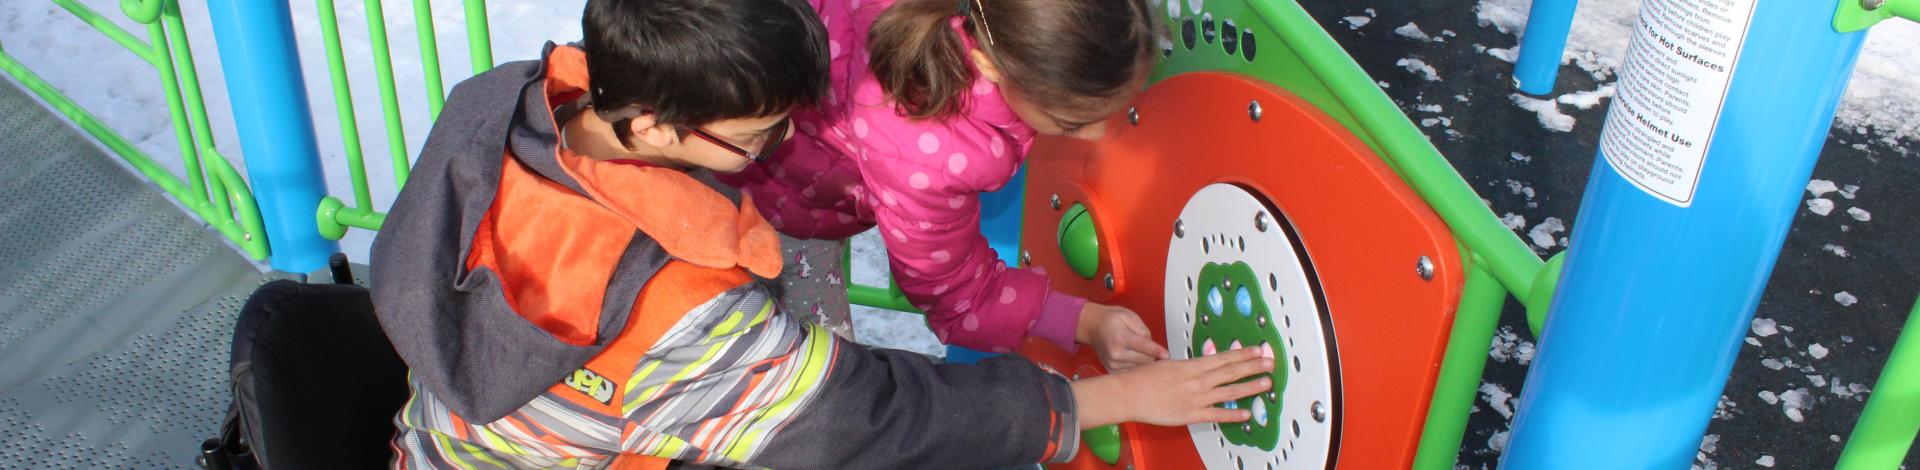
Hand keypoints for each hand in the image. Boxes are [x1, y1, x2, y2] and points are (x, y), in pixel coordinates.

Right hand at [1068, 346, 1272, 428]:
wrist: (1129, 393)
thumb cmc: (1143, 378)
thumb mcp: (1167, 364)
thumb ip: (1187, 367)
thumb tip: (1200, 365)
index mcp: (1192, 365)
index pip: (1224, 358)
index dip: (1243, 354)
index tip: (1258, 349)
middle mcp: (1199, 379)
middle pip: (1232, 371)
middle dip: (1254, 366)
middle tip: (1271, 362)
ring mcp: (1197, 397)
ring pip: (1230, 391)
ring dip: (1250, 386)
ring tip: (1267, 383)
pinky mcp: (1192, 414)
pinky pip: (1217, 415)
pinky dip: (1233, 414)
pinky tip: (1247, 413)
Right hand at [1075, 303, 1169, 371]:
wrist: (1092, 326)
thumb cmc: (1111, 320)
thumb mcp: (1129, 316)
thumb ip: (1143, 330)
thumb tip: (1154, 347)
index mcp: (1121, 338)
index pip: (1143, 346)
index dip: (1157, 351)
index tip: (1166, 355)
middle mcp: (1116, 353)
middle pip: (1145, 360)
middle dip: (1152, 355)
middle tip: (1151, 348)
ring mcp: (1113, 364)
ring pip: (1140, 368)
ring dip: (1144, 361)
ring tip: (1137, 350)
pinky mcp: (1112, 371)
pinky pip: (1133, 373)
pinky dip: (1136, 366)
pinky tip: (1133, 358)